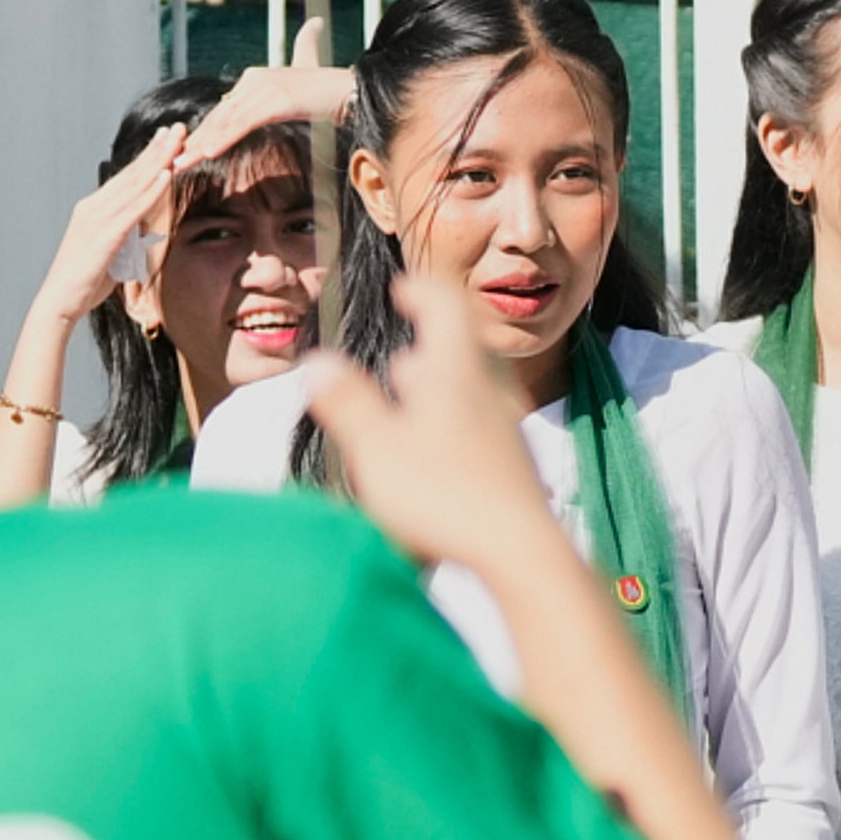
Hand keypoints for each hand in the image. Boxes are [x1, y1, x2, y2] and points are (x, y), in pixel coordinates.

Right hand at [25, 117, 198, 332]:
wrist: (61, 301)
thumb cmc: (87, 280)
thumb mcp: (114, 251)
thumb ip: (128, 233)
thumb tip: (145, 225)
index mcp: (95, 208)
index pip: (127, 178)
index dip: (148, 157)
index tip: (166, 138)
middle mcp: (95, 206)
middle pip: (133, 173)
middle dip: (157, 149)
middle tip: (178, 127)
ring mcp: (99, 218)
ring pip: (134, 185)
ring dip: (158, 161)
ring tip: (176, 141)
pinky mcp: (105, 235)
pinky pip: (133, 209)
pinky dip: (151, 191)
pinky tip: (166, 175)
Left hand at [187, 21, 352, 171]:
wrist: (352, 89)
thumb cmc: (329, 86)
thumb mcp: (309, 67)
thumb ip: (306, 45)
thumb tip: (315, 23)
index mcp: (254, 78)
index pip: (223, 111)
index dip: (205, 132)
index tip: (187, 151)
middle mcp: (253, 81)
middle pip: (219, 117)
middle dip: (195, 142)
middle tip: (173, 163)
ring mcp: (264, 90)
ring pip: (226, 123)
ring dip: (202, 145)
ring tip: (182, 163)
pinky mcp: (275, 102)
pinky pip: (243, 124)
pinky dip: (224, 138)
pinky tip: (208, 153)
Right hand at [290, 275, 574, 586]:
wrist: (523, 553)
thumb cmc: (445, 494)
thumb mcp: (377, 446)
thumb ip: (347, 401)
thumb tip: (317, 360)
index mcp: (456, 370)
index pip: (446, 306)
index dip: (422, 291)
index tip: (403, 287)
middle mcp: (490, 391)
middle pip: (463, 351)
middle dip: (428, 347)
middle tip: (400, 357)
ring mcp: (508, 431)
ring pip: (472, 391)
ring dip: (439, 389)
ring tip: (410, 398)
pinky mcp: (515, 469)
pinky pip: (482, 429)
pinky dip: (453, 424)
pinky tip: (437, 452)